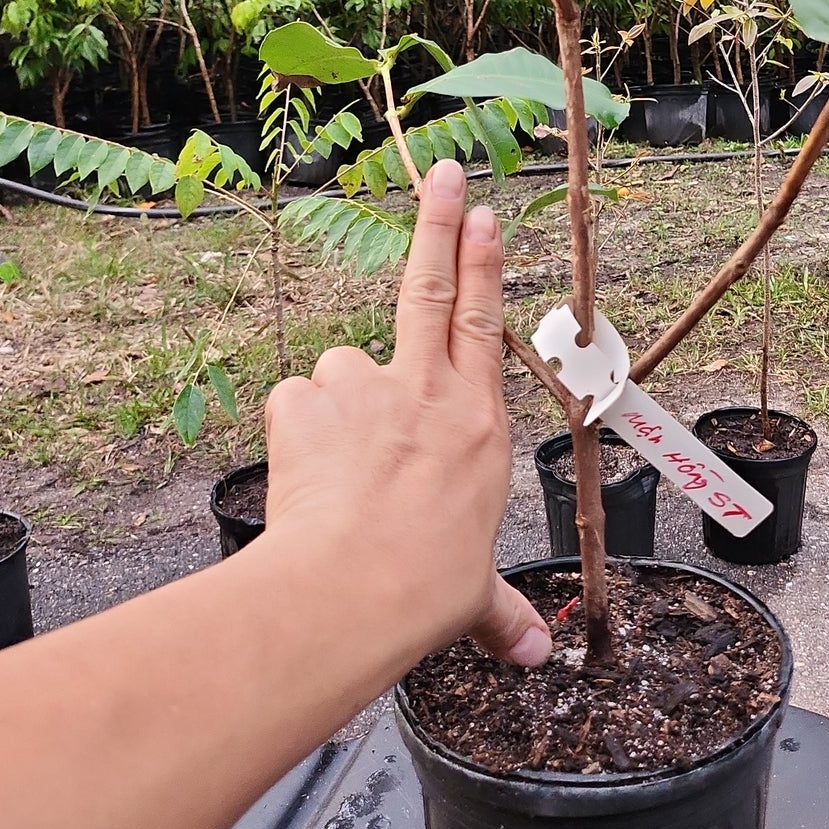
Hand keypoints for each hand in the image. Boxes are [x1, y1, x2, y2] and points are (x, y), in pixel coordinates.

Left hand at [261, 159, 550, 667]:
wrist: (350, 591)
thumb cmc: (424, 590)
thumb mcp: (472, 596)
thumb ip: (498, 615)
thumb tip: (532, 657)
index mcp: (476, 421)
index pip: (486, 323)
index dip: (485, 264)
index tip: (486, 215)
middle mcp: (426, 390)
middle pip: (431, 286)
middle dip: (439, 221)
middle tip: (444, 171)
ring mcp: (365, 387)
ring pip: (342, 371)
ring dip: (339, 406)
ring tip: (339, 476)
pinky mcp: (307, 400)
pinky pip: (296, 404)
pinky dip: (297, 431)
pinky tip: (305, 475)